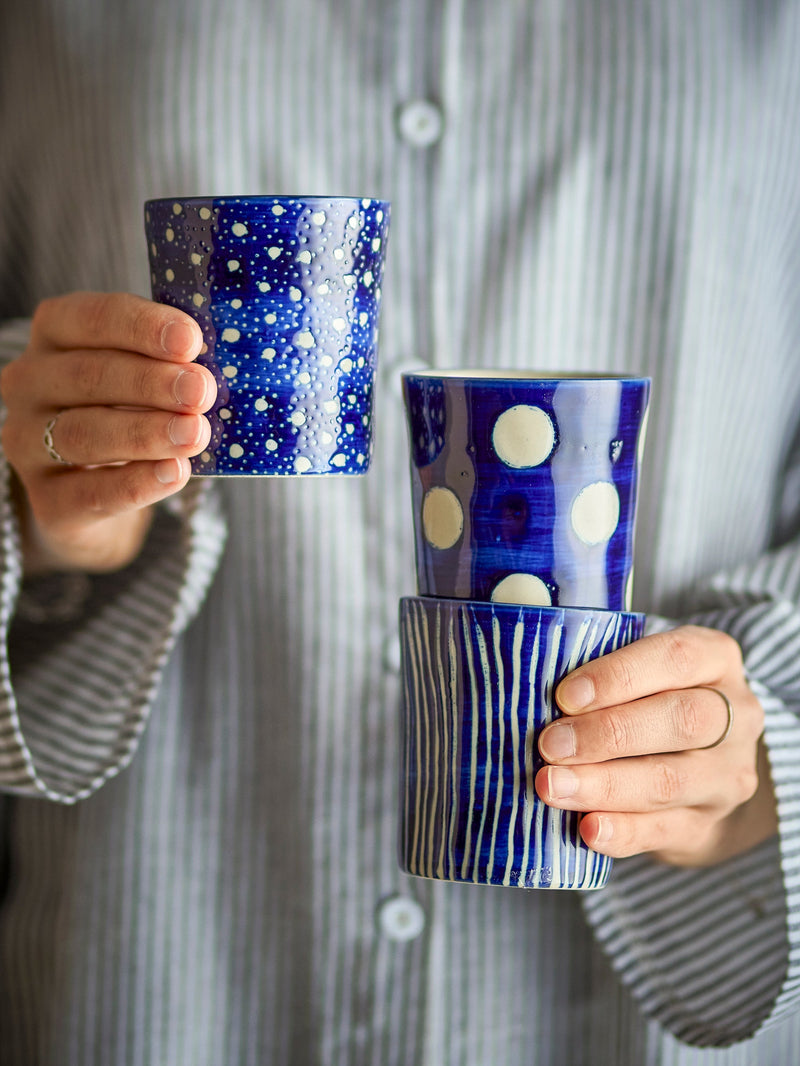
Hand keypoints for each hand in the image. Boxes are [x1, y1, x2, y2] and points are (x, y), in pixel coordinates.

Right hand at [0, 291, 214, 573]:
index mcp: (55, 335)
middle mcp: (29, 383)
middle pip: (88, 376)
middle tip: (201, 391)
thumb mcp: (145, 378)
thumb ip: (171, 365)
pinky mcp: (45, 500)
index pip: (91, 319)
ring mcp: (27, 442)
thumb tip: (217, 369)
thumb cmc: (127, 414)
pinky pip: (89, 493)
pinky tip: (174, 473)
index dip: (141, 328)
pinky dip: (136, 484)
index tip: (191, 340)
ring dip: (145, 433)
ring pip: (82, 434)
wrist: (93, 494)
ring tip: (194, 434)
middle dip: (151, 383)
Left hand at [535, 625, 776, 865]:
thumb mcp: (641, 669)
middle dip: (607, 733)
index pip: (677, 658)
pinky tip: (587, 828)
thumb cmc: (650, 698)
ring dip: (603, 785)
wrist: (698, 766)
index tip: (566, 695)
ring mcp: (726, 775)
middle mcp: (735, 716)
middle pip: (682, 720)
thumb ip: (602, 673)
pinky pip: (663, 830)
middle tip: (550, 745)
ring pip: (669, 780)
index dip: (619, 675)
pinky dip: (622, 830)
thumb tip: (530, 688)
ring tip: (552, 786)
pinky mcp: (707, 824)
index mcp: (716, 660)